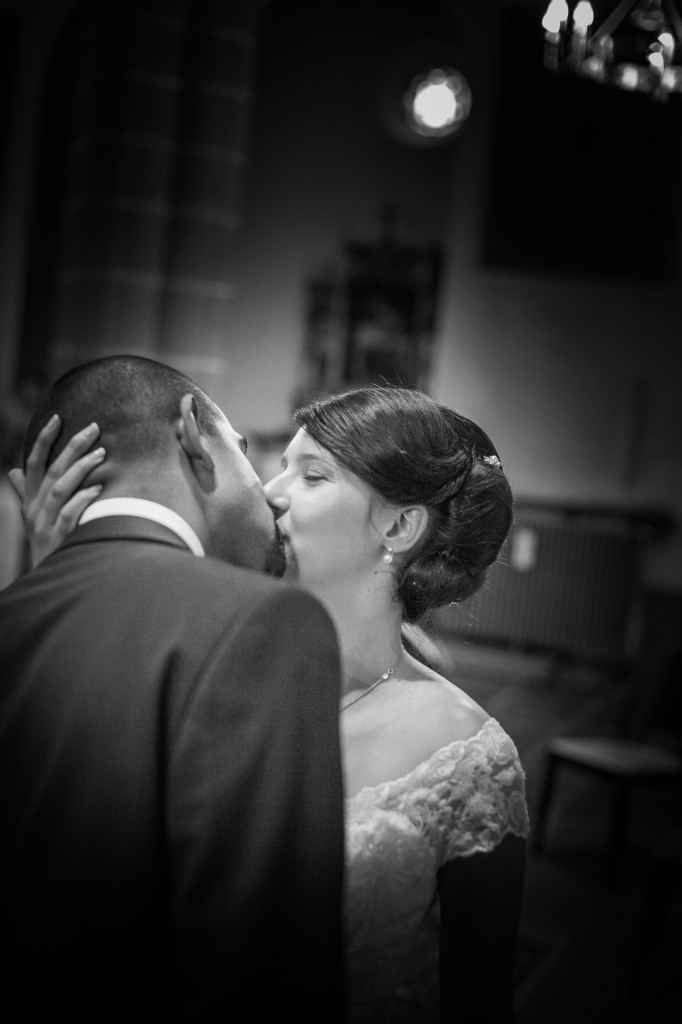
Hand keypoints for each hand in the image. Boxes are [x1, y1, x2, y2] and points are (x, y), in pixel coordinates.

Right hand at [8, 415, 104, 565]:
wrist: (48, 582)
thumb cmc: (47, 546)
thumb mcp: (32, 519)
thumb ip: (25, 494)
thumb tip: (14, 472)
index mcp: (30, 502)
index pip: (33, 463)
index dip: (43, 439)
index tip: (58, 418)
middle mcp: (34, 511)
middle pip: (51, 471)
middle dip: (72, 446)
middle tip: (94, 428)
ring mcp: (45, 526)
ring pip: (60, 489)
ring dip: (81, 469)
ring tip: (101, 454)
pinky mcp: (58, 540)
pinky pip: (69, 515)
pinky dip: (83, 500)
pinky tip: (99, 489)